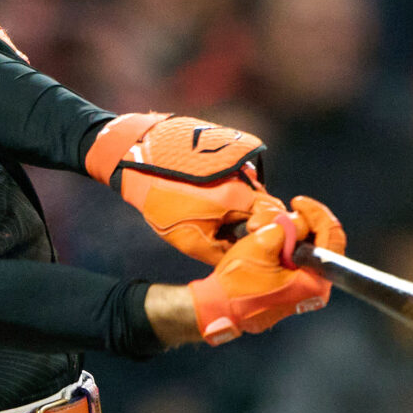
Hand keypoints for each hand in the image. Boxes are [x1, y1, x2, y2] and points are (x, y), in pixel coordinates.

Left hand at [86, 112, 270, 261]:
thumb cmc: (164, 203)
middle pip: (264, 204)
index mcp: (241, 196)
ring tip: (214, 218)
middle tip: (229, 235)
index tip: (248, 242)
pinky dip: (230, 193)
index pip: (274, 217)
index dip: (266, 233)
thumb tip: (240, 258)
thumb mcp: (192, 240)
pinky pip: (238, 178)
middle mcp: (244, 175)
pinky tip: (207, 200)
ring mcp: (234, 161)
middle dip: (253, 223)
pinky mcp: (223, 154)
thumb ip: (221, 253)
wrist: (138, 164)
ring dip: (240, 208)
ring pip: (250, 191)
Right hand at [186, 196, 343, 344]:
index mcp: (315, 282)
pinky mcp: (295, 287)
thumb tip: (301, 220)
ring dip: (288, 232)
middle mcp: (316, 288)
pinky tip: (268, 240)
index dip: (316, 213)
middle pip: (322, 241)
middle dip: (299, 222)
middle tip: (281, 215)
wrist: (219, 307)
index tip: (298, 204)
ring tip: (263, 229)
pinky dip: (285, 243)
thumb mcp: (261, 245)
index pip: (332, 237)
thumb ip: (288, 227)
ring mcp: (306, 289)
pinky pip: (297, 257)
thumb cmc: (236, 284)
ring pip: (308, 247)